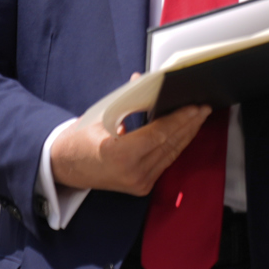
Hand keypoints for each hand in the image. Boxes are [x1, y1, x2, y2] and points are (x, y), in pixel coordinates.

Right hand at [51, 92, 210, 194]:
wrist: (64, 167)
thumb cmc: (80, 139)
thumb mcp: (102, 115)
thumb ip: (129, 100)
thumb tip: (147, 81)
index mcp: (119, 154)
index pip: (159, 134)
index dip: (180, 119)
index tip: (195, 106)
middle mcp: (132, 172)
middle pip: (170, 144)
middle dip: (189, 124)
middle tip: (203, 108)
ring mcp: (138, 183)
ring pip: (171, 154)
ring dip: (187, 135)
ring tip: (199, 118)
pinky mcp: (142, 186)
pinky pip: (165, 162)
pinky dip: (175, 145)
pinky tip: (185, 132)